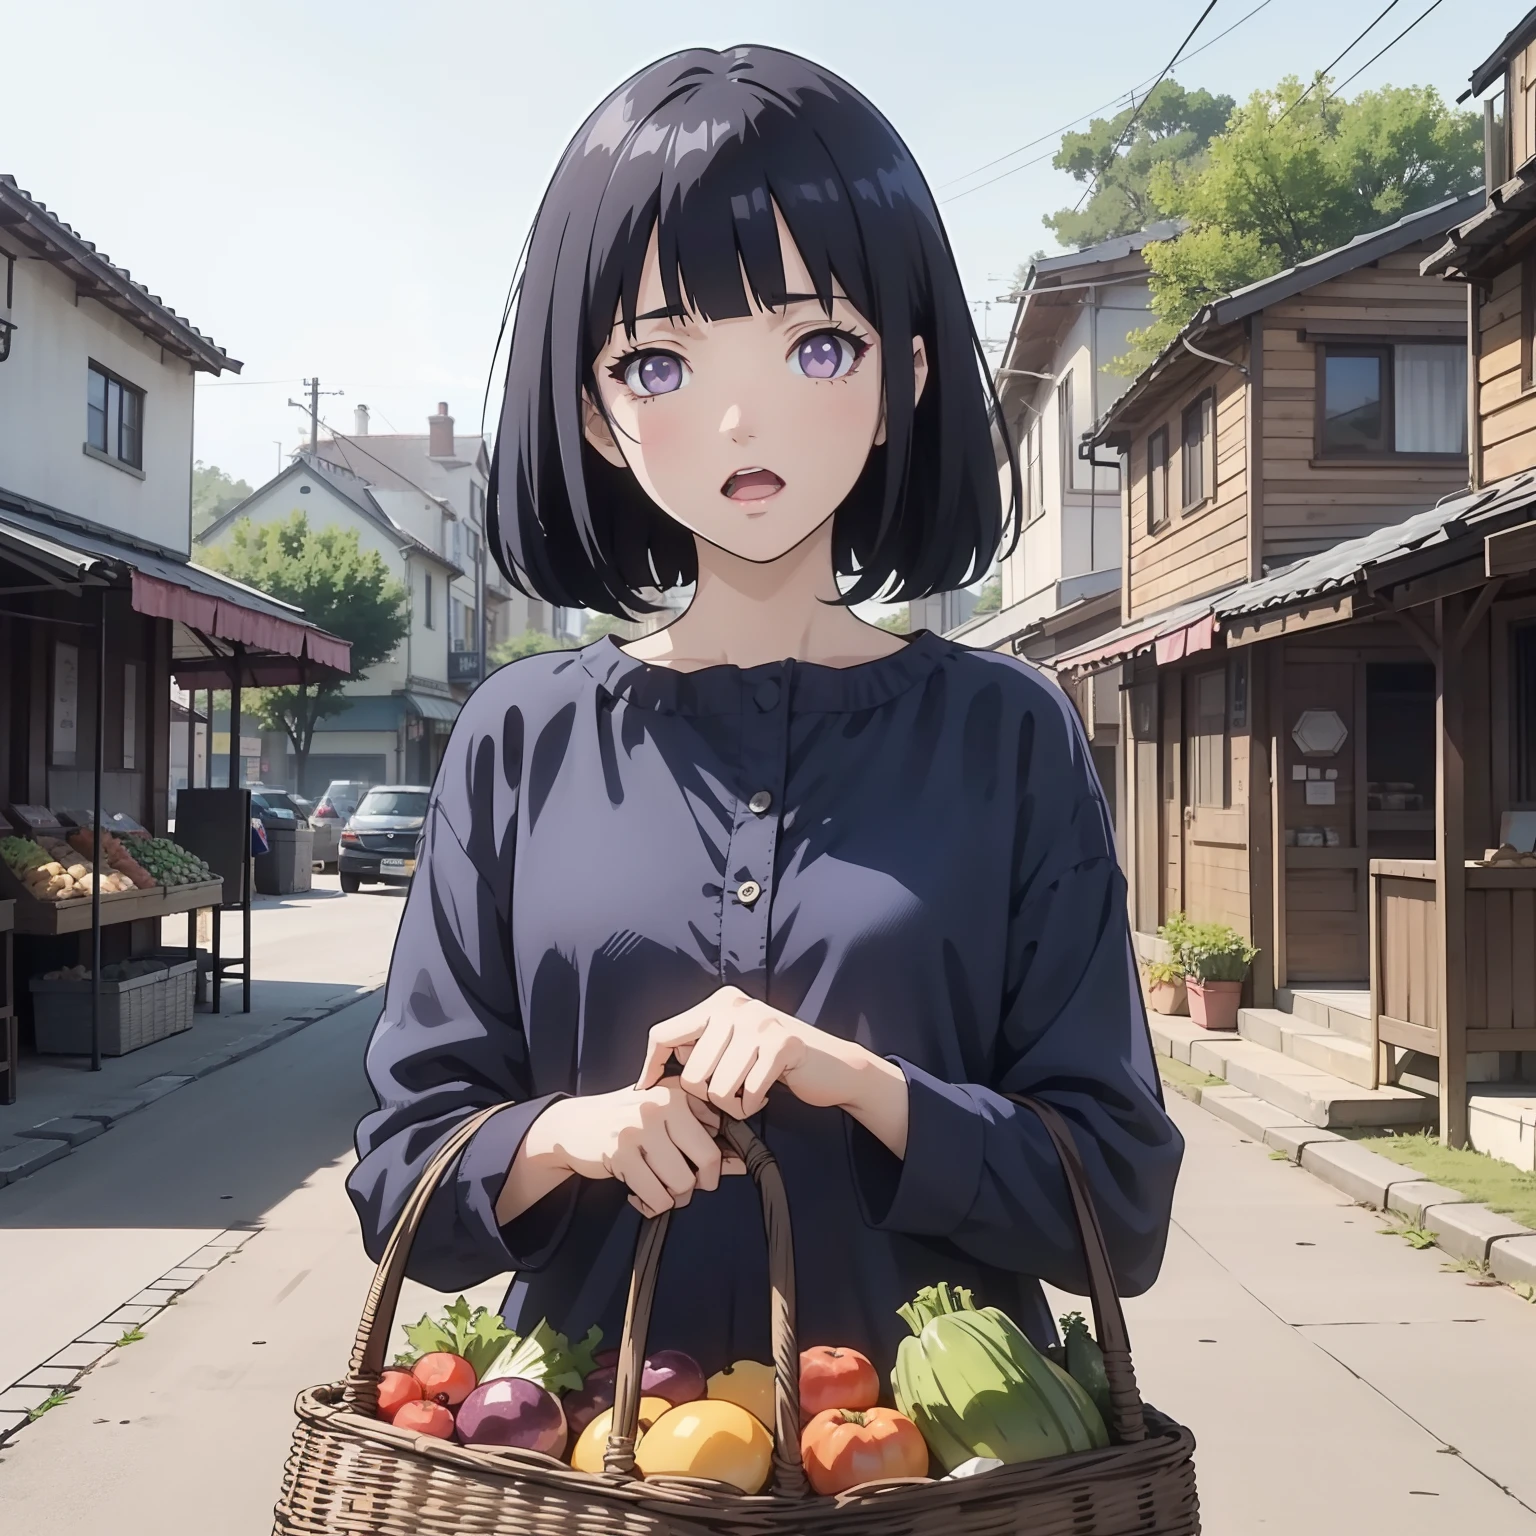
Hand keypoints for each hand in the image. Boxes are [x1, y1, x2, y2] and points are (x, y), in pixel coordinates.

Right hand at [523, 1082, 746, 1219]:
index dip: (715, 1165)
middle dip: (698, 1184)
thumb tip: (741, 1164)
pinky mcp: (620, 1154)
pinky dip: (651, 1204)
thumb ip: (704, 1138)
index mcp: (677, 1095)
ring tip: (656, 1188)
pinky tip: (638, 1194)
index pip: (717, 1137)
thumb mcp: (666, 1121)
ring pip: (682, 1183)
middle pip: (707, 1161)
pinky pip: (655, 1196)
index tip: (700, 1173)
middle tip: (681, 1186)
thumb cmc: (628, 1124)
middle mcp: (661, 1107)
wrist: (574, 1125)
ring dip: (671, 1197)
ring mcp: (639, 1129)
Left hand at [636, 987, 909, 1156]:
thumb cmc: (772, 1062)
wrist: (832, 1067)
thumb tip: (654, 1071)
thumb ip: (699, 1048)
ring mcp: (760, 1023)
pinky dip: (753, 1106)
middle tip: (729, 1095)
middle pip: (690, 1073)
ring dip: (731, 1105)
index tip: (646, 1089)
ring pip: (716, 1088)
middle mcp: (735, 1006)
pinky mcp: (782, 1046)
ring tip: (748, 1094)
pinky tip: (765, 1095)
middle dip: (706, 1098)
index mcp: (717, 1003)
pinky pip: (747, 1094)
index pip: (663, 1034)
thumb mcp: (732, 1044)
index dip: (651, 1066)